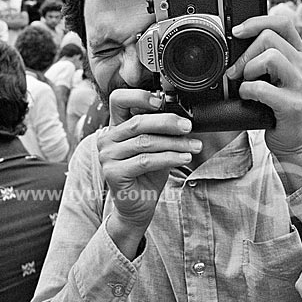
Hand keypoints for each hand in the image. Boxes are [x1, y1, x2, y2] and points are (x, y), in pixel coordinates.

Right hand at [98, 89, 201, 231]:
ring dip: (174, 143)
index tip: (161, 100)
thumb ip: (159, 130)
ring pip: (146, 142)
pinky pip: (146, 160)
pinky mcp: (113, 172)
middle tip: (188, 126)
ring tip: (193, 146)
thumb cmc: (147, 173)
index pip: (119, 99)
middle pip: (138, 122)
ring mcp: (107, 155)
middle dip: (168, 122)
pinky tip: (184, 157)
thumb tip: (182, 117)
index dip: (139, 96)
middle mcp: (107, 138)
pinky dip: (169, 158)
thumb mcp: (155, 146)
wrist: (138, 205)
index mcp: (116, 126)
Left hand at [226, 15, 301, 158]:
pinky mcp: (293, 105)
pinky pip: (262, 88)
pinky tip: (248, 97)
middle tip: (236, 72)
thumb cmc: (279, 106)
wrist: (295, 140)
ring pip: (270, 57)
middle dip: (245, 54)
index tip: (237, 31)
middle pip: (269, 38)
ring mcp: (301, 85)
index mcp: (298, 54)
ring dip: (248, 70)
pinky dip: (247, 91)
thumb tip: (234, 44)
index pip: (283, 23)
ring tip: (246, 84)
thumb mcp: (275, 76)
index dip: (257, 22)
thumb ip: (262, 58)